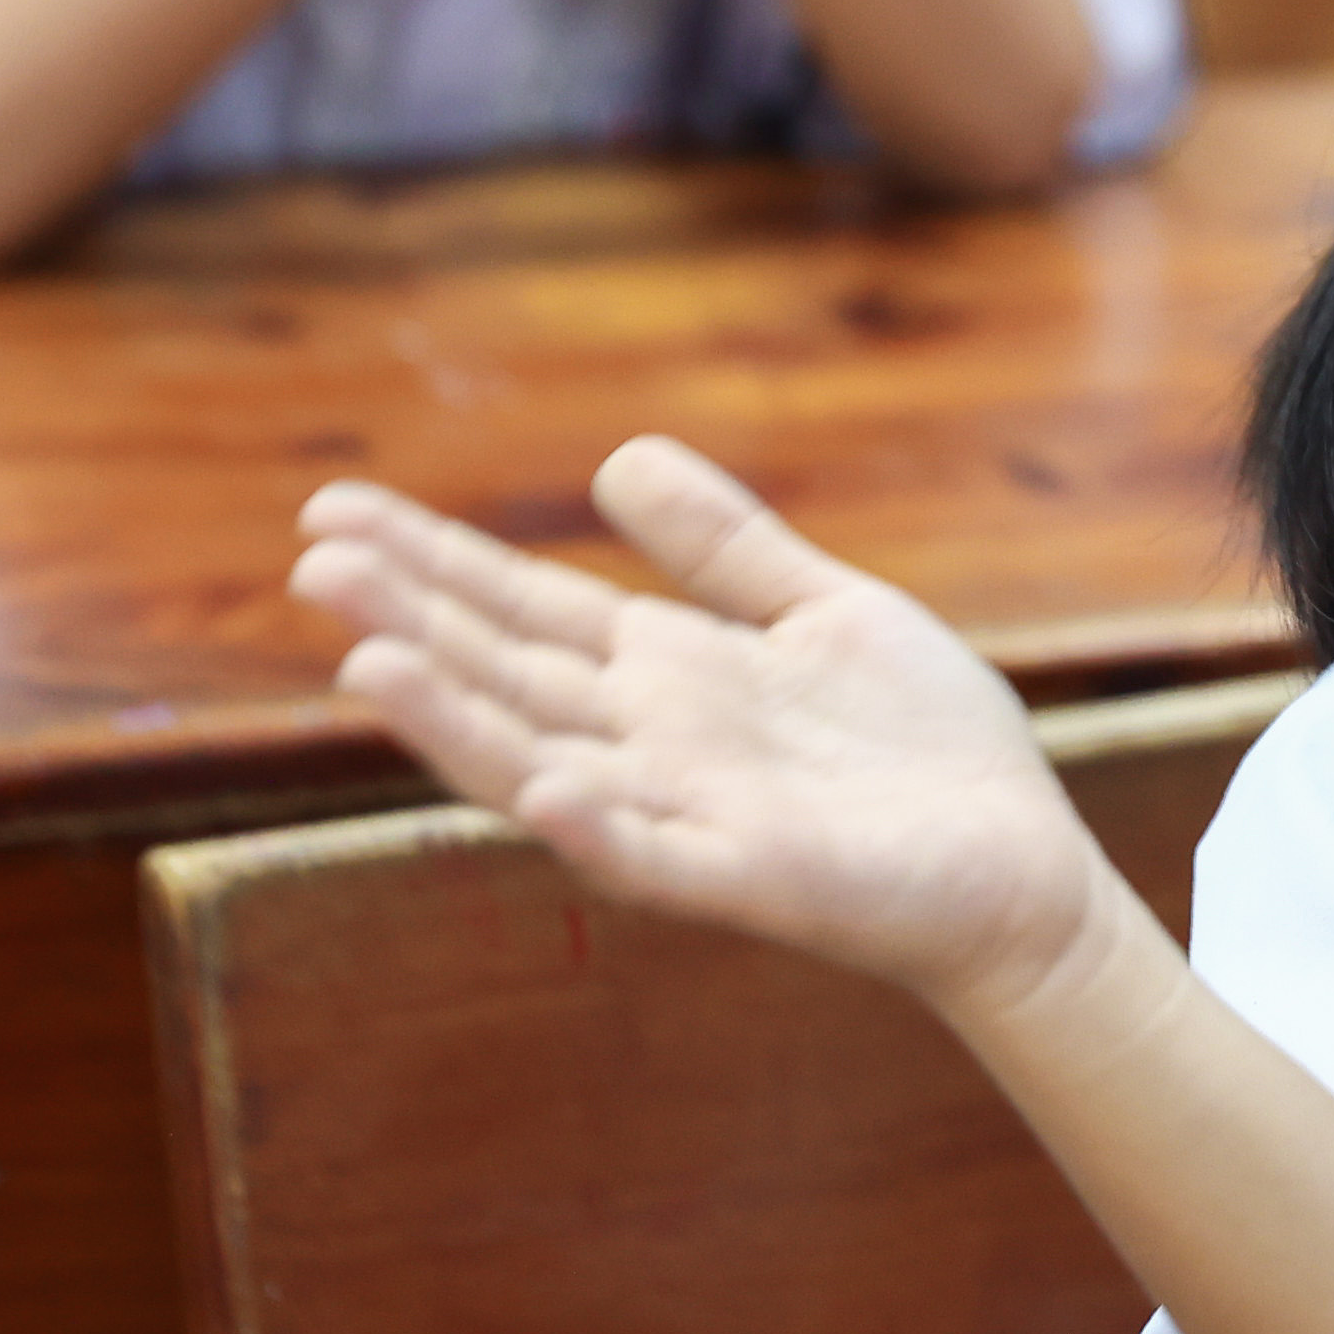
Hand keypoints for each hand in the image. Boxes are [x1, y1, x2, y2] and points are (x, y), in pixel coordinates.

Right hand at [299, 439, 1120, 1015]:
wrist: (1020, 864)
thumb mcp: (820, 610)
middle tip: (313, 562)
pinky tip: (550, 786)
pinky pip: (657, 856)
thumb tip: (618, 457)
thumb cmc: (920, 748)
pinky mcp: (754, 876)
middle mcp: (652, 745)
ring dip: (460, 724)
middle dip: (413, 621)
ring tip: (370, 663)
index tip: (330, 511)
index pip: (522, 609)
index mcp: (665, 675)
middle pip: (508, 674)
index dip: (431, 562)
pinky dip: (599, 827)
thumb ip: (724, 547)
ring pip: (547, 764)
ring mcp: (691, 814)